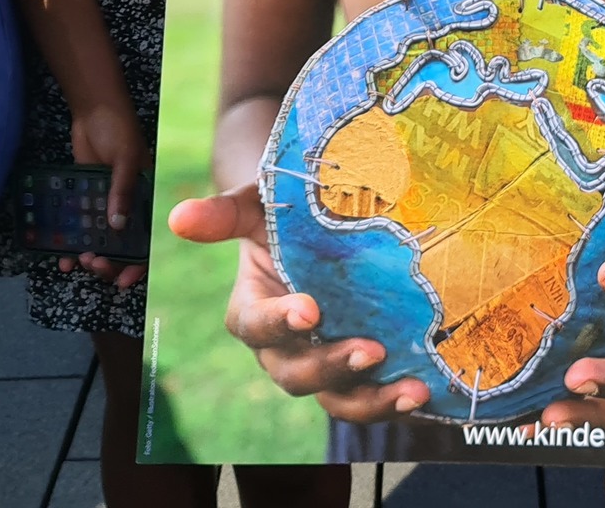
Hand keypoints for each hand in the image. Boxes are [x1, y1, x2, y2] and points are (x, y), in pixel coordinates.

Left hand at [49, 98, 150, 289]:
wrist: (93, 108)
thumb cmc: (119, 128)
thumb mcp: (126, 158)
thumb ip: (122, 191)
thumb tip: (117, 226)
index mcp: (146, 198)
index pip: (148, 240)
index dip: (138, 264)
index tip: (122, 281)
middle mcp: (127, 206)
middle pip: (122, 247)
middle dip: (109, 262)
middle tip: (92, 264)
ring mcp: (105, 203)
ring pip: (99, 241)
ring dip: (89, 257)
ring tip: (74, 262)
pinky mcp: (86, 198)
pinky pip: (79, 227)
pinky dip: (70, 243)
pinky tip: (60, 255)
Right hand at [168, 185, 428, 419]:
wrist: (317, 223)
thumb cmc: (282, 212)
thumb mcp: (256, 204)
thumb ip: (224, 213)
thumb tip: (178, 217)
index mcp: (252, 310)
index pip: (256, 326)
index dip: (279, 322)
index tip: (310, 309)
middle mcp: (283, 347)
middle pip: (297, 374)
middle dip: (332, 366)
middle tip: (371, 350)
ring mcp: (322, 362)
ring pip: (336, 399)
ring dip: (371, 400)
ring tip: (411, 390)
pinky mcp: (357, 370)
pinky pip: (370, 395)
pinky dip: (395, 398)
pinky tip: (427, 389)